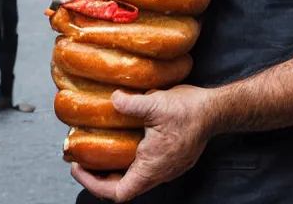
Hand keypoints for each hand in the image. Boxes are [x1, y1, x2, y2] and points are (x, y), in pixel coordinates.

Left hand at [70, 85, 215, 201]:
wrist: (215, 111)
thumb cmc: (188, 111)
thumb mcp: (155, 103)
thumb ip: (130, 104)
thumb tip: (112, 99)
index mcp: (152, 167)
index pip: (119, 193)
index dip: (94, 184)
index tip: (78, 168)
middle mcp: (159, 173)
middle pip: (123, 188)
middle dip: (98, 178)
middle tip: (80, 160)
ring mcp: (165, 168)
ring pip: (133, 179)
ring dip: (112, 170)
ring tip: (94, 153)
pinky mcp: (169, 159)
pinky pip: (142, 168)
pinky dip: (125, 161)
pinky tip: (117, 143)